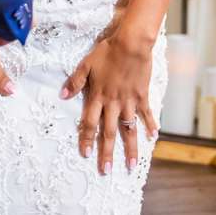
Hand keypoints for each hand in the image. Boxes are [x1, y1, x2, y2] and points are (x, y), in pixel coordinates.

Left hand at [62, 26, 158, 173]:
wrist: (131, 43)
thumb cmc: (107, 52)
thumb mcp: (85, 64)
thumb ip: (75, 82)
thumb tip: (62, 96)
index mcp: (98, 96)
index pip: (90, 123)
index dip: (87, 139)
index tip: (86, 155)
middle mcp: (113, 103)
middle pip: (109, 132)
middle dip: (106, 153)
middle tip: (106, 170)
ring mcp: (129, 101)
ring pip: (129, 129)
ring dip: (130, 148)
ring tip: (130, 165)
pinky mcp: (142, 96)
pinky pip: (146, 114)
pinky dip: (150, 125)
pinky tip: (153, 137)